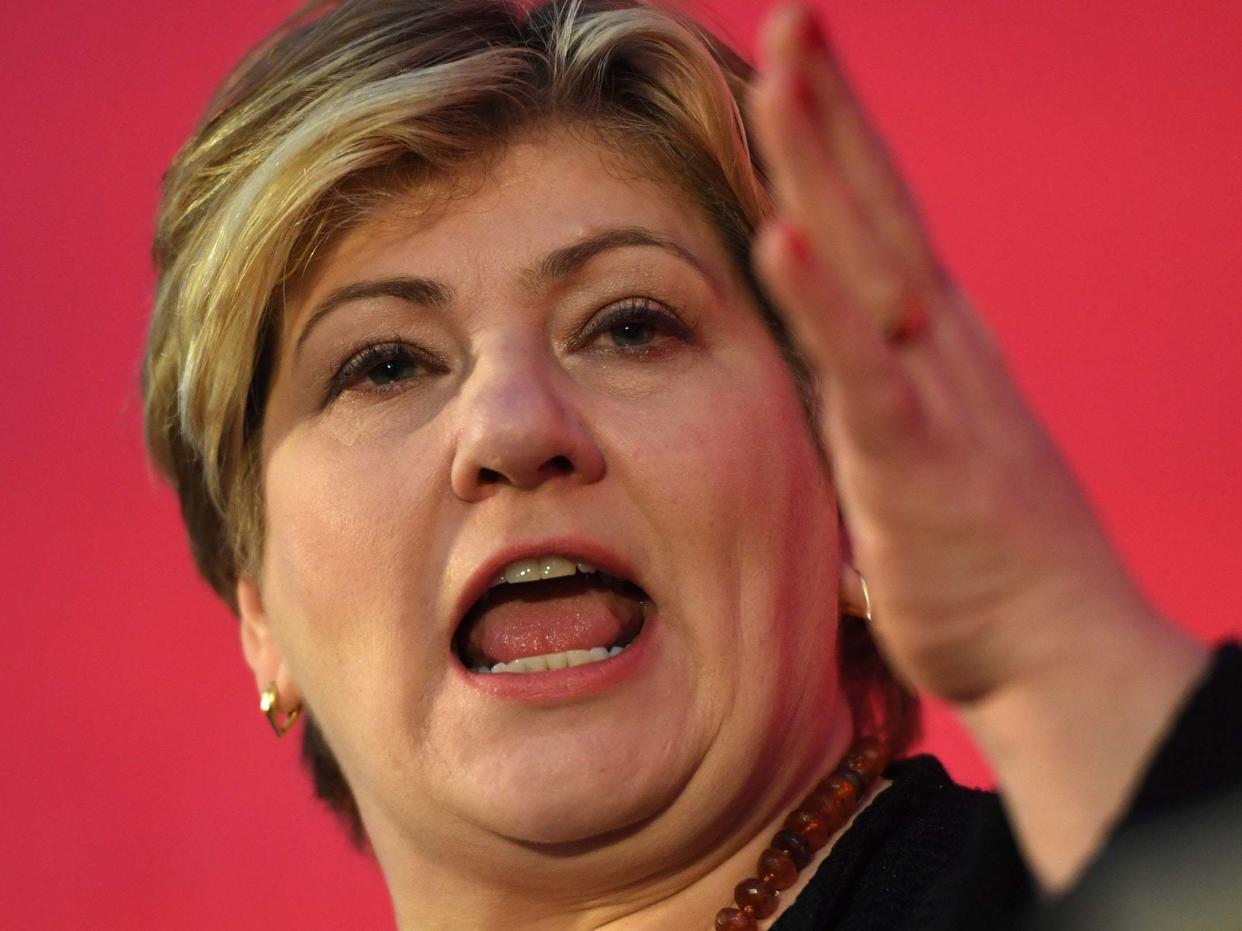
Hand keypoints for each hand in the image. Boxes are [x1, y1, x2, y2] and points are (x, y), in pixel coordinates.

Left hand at [747, 4, 1207, 889]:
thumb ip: (864, 407)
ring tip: (785, 71)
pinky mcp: (916, 461)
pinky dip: (825, 297)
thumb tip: (818, 387)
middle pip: (877, 206)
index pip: (882, 221)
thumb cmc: (983, 565)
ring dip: (825, 164)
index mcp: (934, 347)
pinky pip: (865, 368)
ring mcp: (932, 396)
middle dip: (830, 110)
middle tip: (796, 17)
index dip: (841, 140)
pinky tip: (787, 229)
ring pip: (870, 259)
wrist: (1058, 653)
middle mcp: (940, 349)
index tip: (798, 66)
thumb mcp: (913, 459)